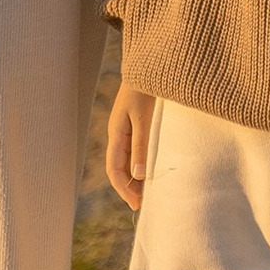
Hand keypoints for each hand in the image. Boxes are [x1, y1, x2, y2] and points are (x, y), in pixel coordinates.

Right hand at [106, 83, 159, 210]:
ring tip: (151, 192)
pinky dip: (143, 163)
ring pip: (128, 160)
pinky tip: (154, 169)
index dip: (124, 189)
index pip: (115, 170)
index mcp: (117, 134)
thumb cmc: (146, 90)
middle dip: (130, 187)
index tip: (137, 205)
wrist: (149, 65)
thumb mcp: (144, 119)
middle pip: (120, 168)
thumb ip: (142, 146)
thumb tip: (140, 176)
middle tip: (145, 204)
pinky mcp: (138, 123)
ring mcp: (127, 128)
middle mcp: (119, 134)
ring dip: (137, 177)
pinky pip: (136, 150)